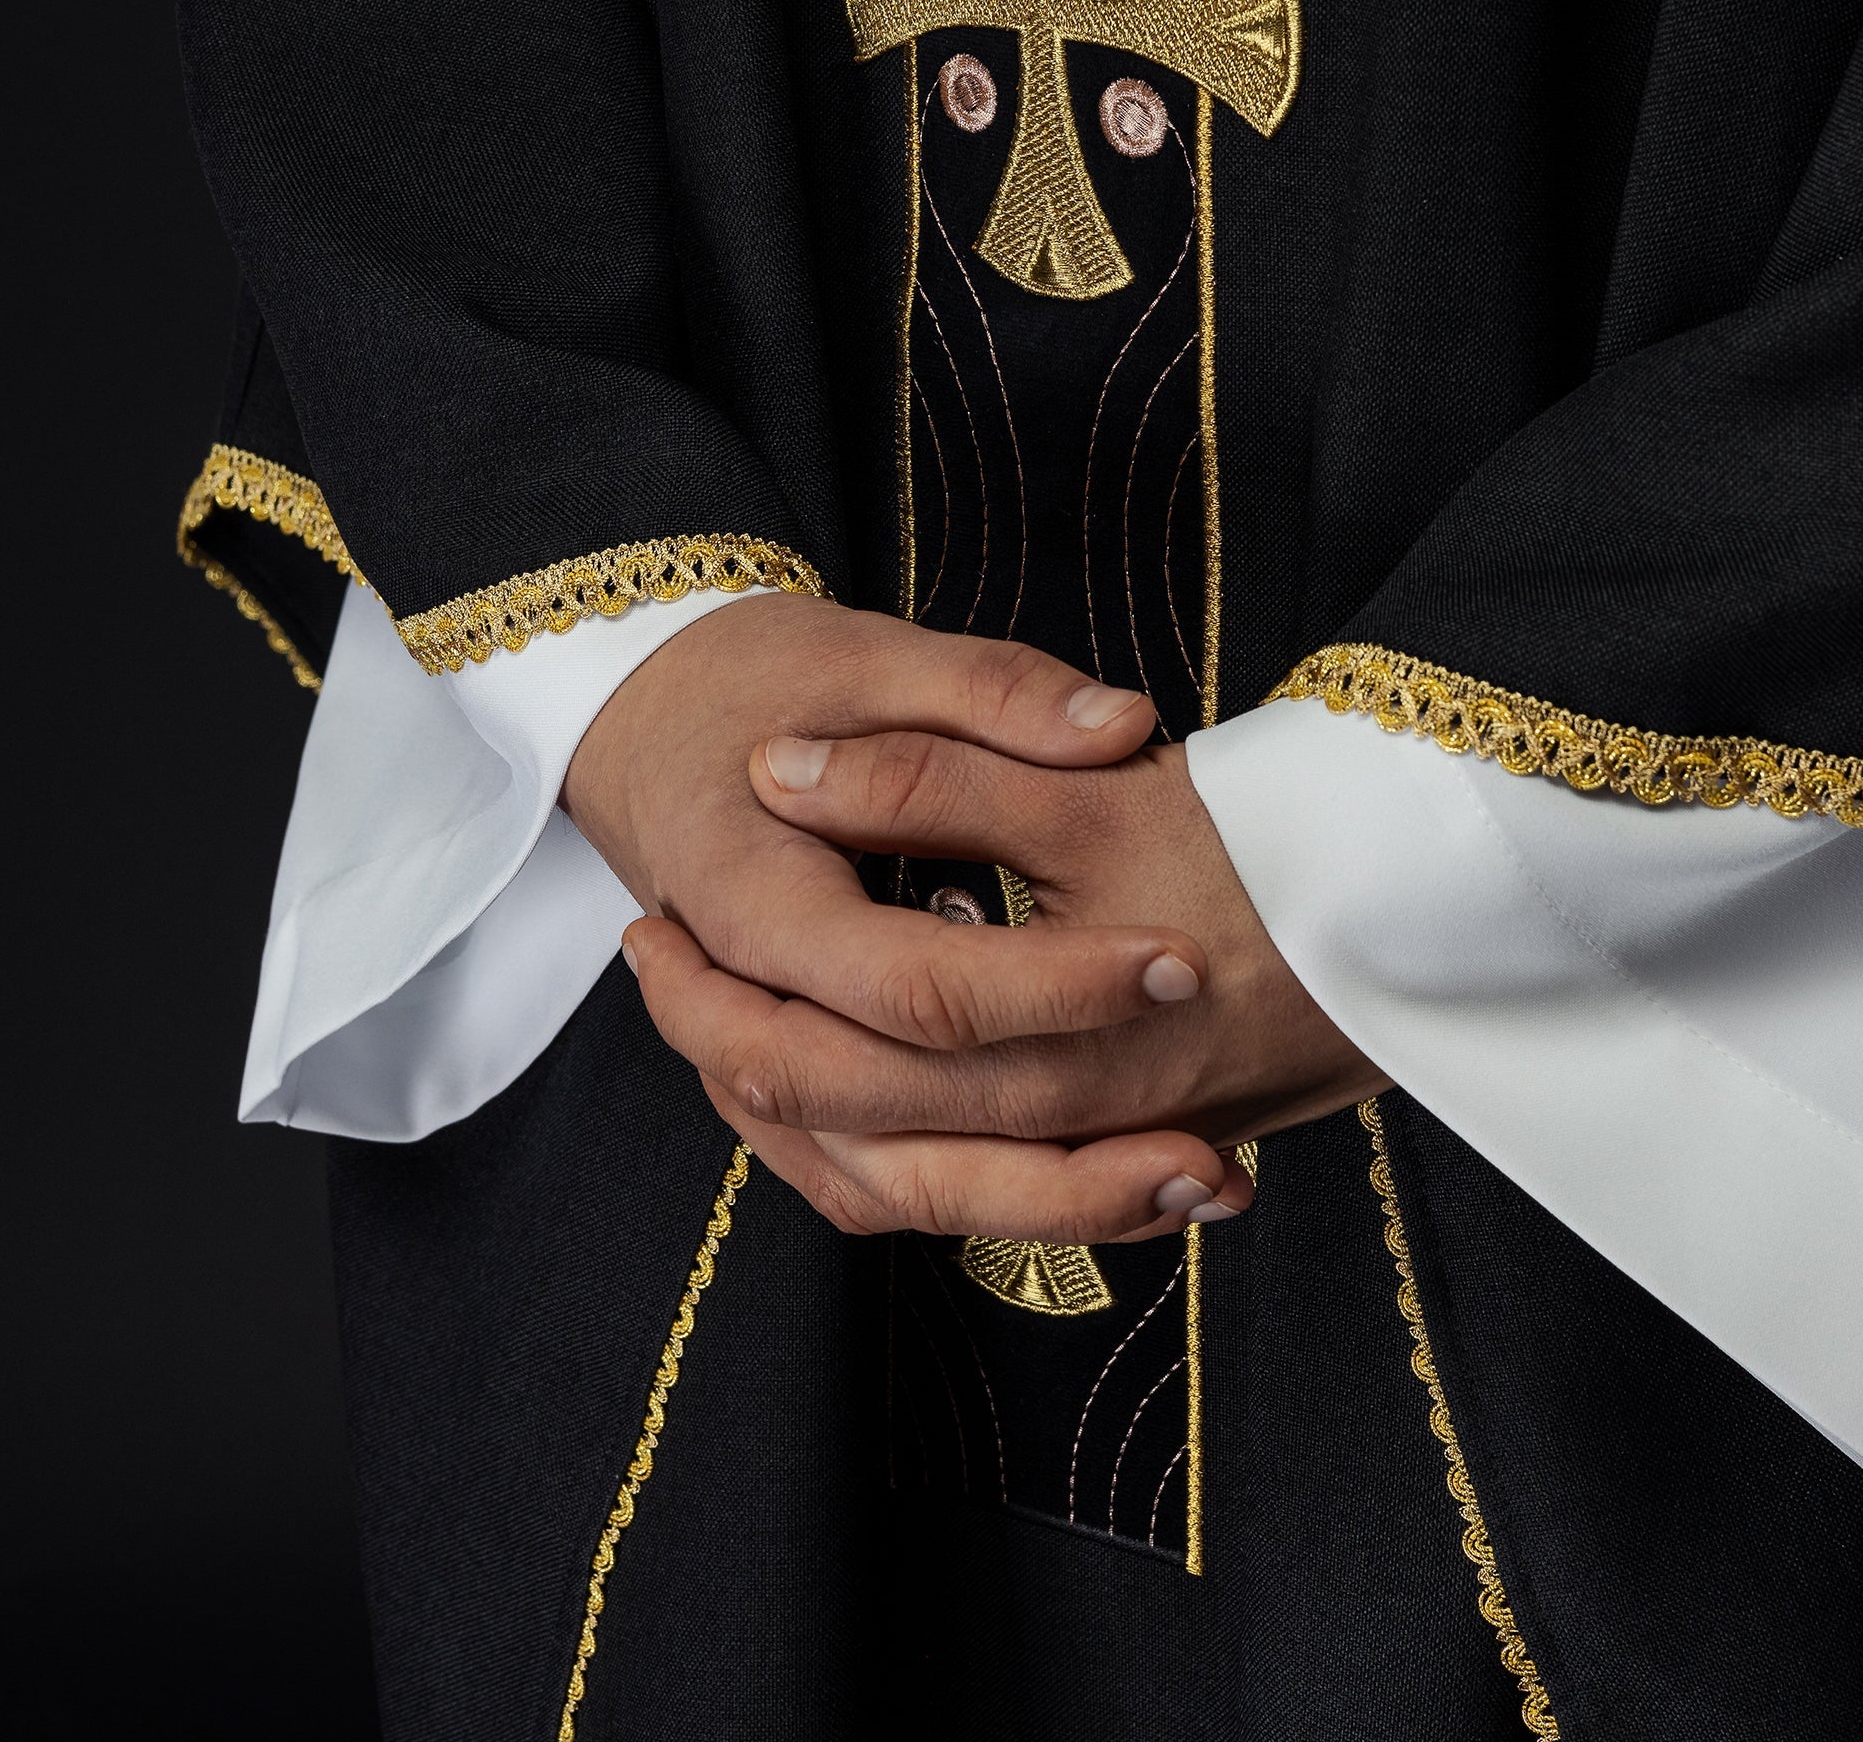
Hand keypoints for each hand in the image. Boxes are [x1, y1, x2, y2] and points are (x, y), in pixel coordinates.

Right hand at [562, 597, 1243, 1237]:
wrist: (654, 725)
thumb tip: (1121, 726)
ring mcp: (754, 1067)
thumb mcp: (875, 655)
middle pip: (894, 1121)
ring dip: (1044, 1207)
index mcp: (755, 899)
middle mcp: (743, 1005)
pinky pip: (884, 1186)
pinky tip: (1124, 1191)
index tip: (1182, 961)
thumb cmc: (762, 680)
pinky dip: (995, 1203)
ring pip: (890, 1186)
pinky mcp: (791, 1096)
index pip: (912, 981)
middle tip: (1209, 1138)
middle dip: (1058, 1151)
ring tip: (1201, 1183)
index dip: (1051, 986)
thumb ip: (995, 692)